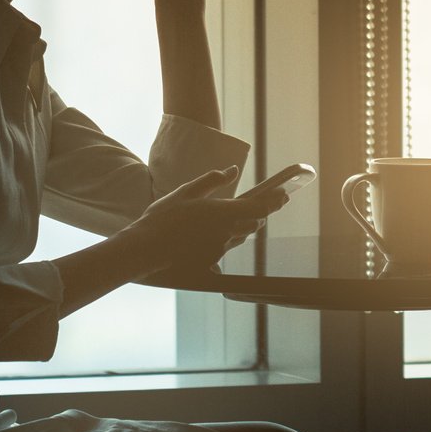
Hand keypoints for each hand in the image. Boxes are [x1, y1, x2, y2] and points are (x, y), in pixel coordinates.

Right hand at [121, 166, 289, 278]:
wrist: (146, 250)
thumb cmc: (164, 218)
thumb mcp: (186, 192)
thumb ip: (212, 180)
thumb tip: (231, 170)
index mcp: (223, 212)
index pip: (260, 207)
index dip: (274, 201)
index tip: (284, 195)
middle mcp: (226, 232)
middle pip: (255, 223)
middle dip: (262, 214)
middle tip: (272, 204)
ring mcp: (220, 248)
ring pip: (242, 236)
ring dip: (247, 226)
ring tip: (249, 217)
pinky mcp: (212, 261)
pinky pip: (226, 248)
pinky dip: (226, 239)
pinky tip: (216, 236)